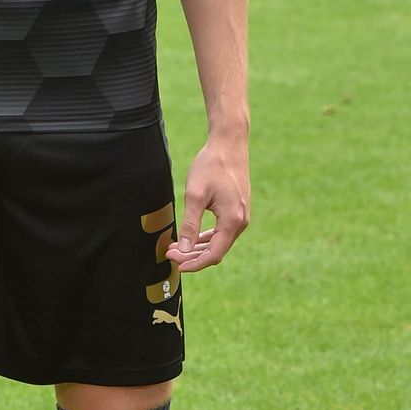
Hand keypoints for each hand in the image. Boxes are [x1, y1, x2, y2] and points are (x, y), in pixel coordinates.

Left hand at [166, 139, 249, 271]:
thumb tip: (184, 249)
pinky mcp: (237, 210)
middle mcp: (241, 222)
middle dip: (192, 255)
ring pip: (219, 243)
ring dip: (198, 247)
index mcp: (232, 220)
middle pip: (216, 251)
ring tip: (176, 246)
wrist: (229, 145)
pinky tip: (191, 237)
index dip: (194, 263)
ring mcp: (241, 216)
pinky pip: (222, 232)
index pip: (214, 254)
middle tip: (169, 253)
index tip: (176, 264)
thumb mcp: (195, 195)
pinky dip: (206, 237)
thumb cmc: (212, 166)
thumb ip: (190, 224)